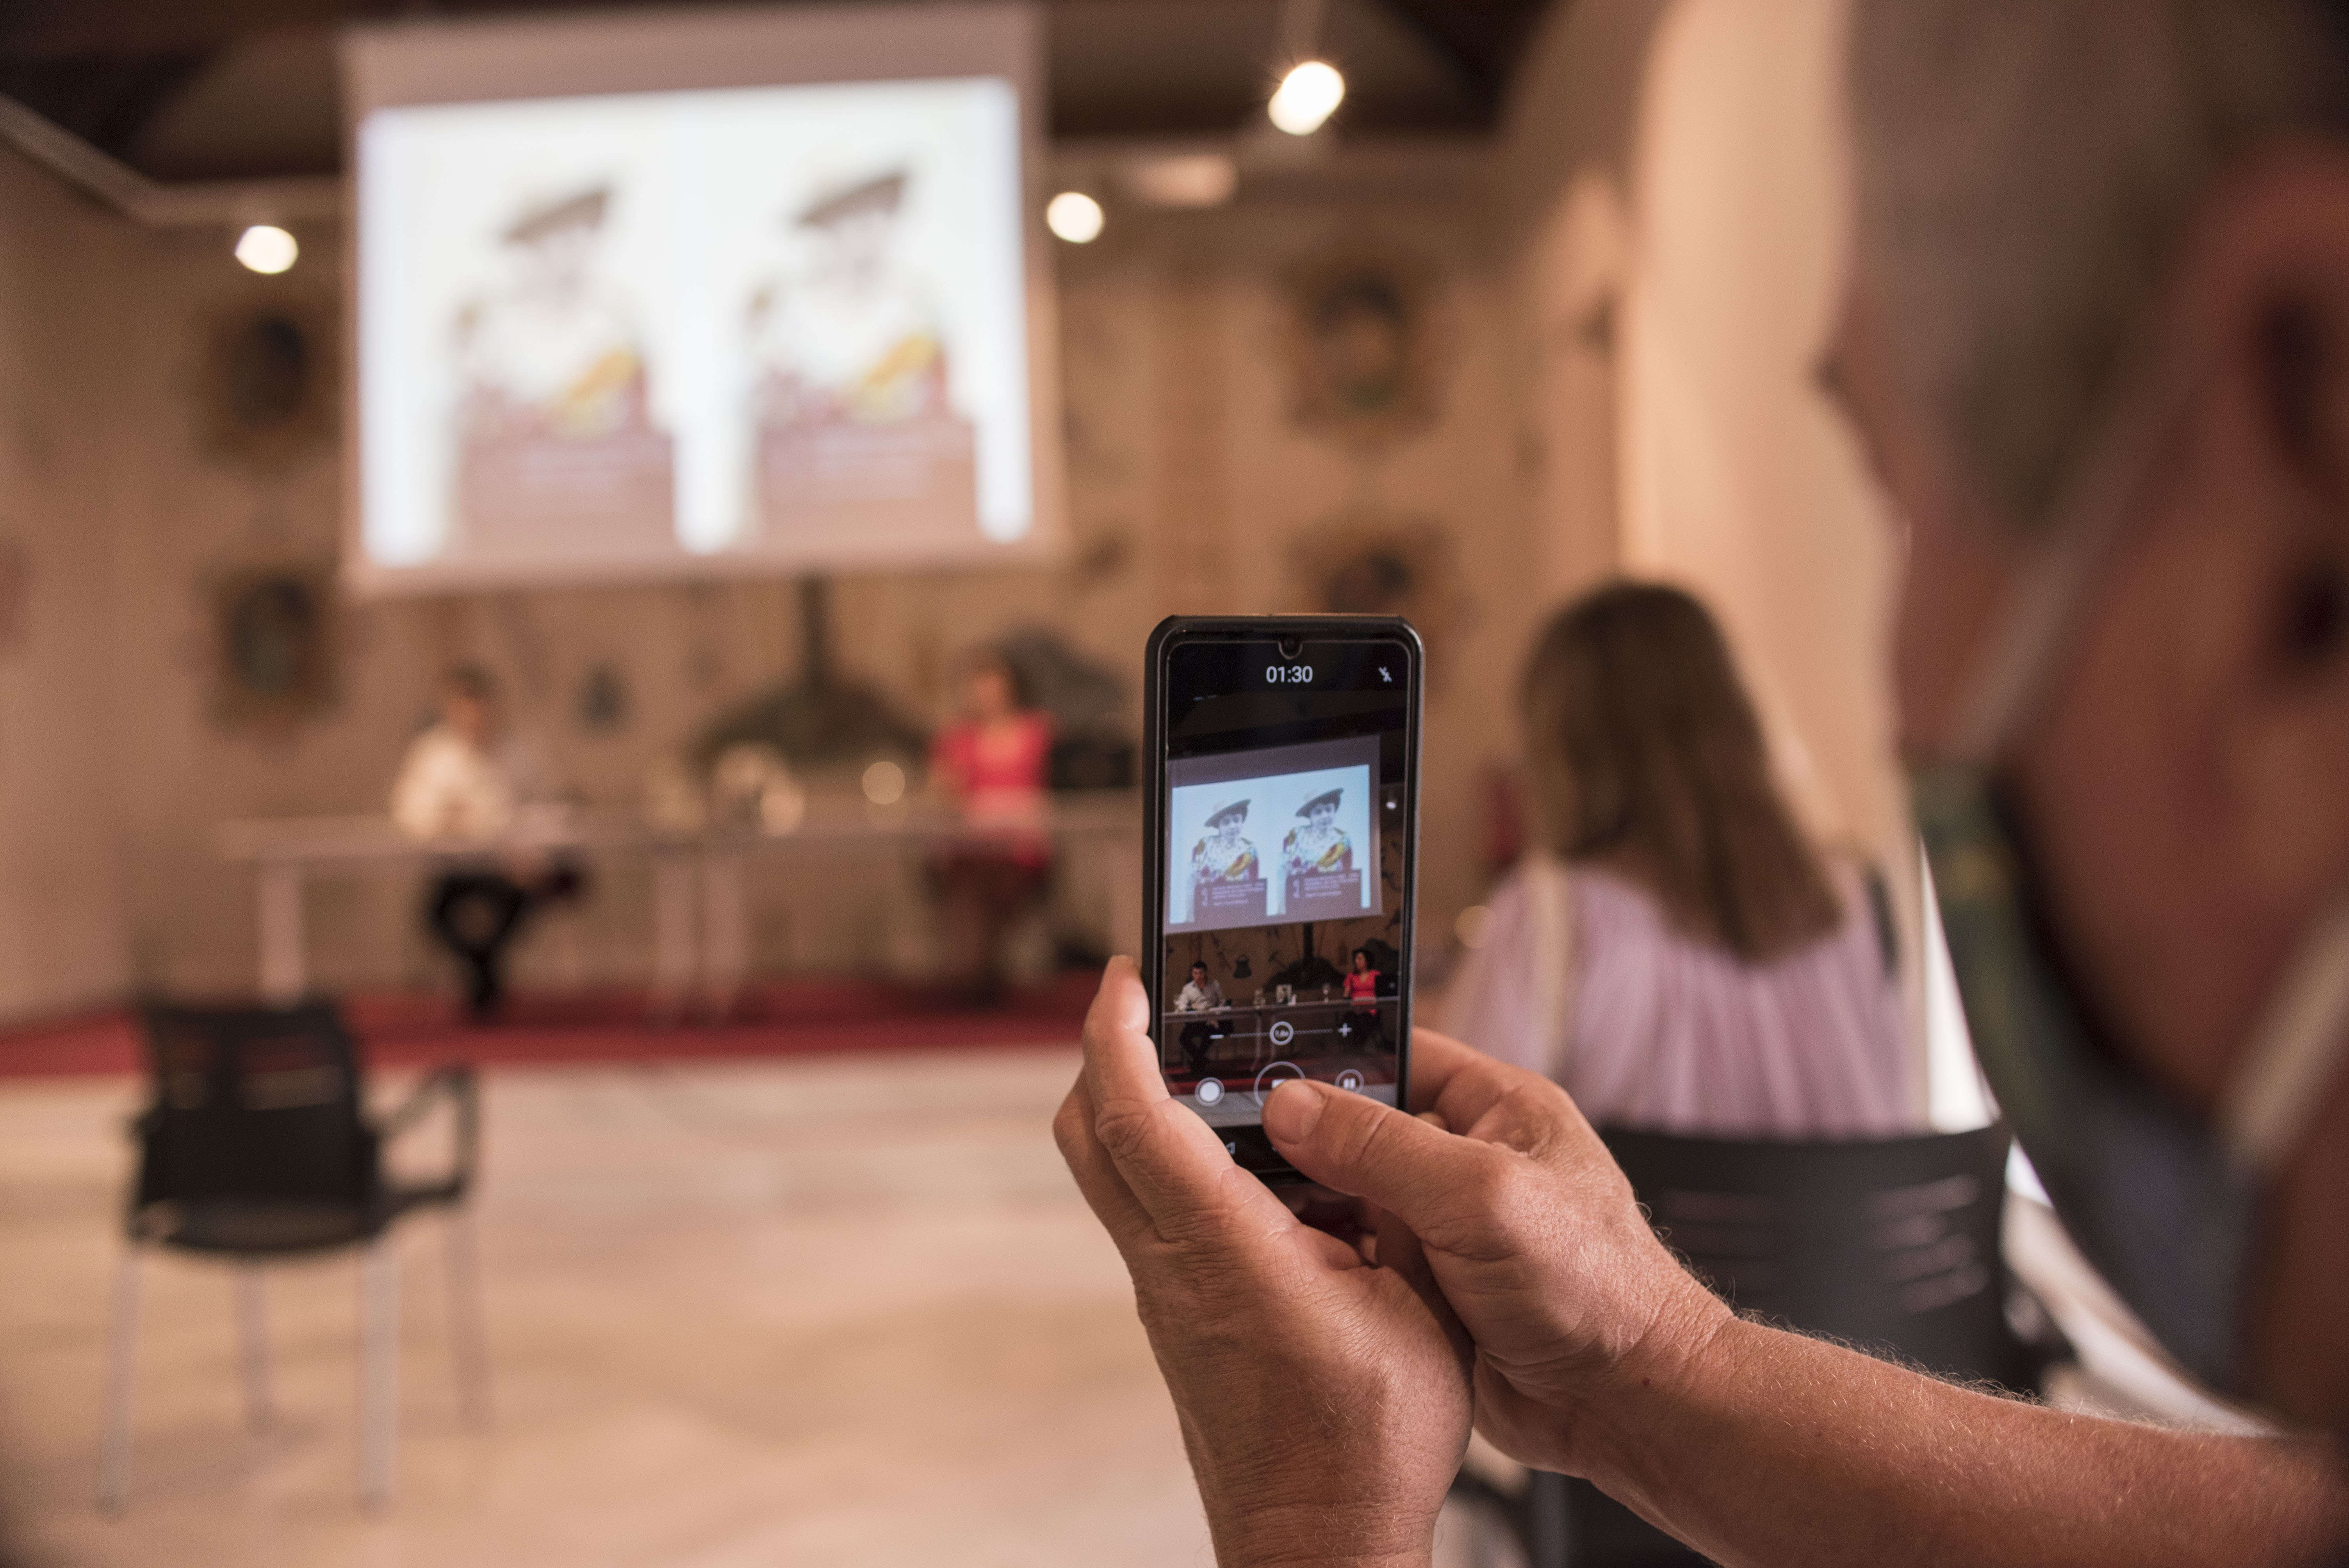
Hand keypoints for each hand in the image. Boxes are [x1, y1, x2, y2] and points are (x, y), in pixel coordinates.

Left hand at [1055, 959, 1471, 1567]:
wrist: (1318, 1546)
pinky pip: (1159, 1215)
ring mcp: (1166, 1295)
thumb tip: (1371, 1138)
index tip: (1123, 977)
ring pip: (1120, 1173)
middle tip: (1155, 1006)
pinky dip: (1186, 1166)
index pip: (1132, 1116)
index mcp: (1223, 1250)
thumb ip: (1391, 1208)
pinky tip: (1267, 1169)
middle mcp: (1171, 1267)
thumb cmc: (1368, 1446)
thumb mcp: (1415, 1305)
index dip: (1114, 1032)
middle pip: (1092, 1134)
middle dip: (1108, 1054)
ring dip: (1150, 1109)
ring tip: (1229, 1076)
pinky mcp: (1179, 1316)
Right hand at [1259, 1028, 1728, 1483]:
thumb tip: (1292, 1108)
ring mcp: (1444, 1226)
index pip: (1396, 1054)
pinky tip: (1278, 1263)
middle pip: (1358, 1127)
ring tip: (1245, 1204)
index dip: (1330, 1057)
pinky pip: (1355, 1258)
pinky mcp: (1426, 1285)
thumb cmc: (1596, 1290)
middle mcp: (1466, 1160)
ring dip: (1305, 1204)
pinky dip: (1320, 1261)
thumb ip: (1384, 1148)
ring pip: (1347, 1197)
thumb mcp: (1481, 1198)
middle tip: (1231, 1144)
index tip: (1256, 1065)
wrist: (1626, 1406)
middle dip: (1301, 1139)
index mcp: (1496, 1109)